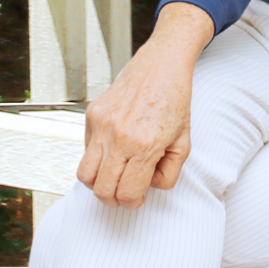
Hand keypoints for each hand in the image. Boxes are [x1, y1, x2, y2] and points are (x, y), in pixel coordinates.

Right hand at [75, 2, 212, 207]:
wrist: (162, 65)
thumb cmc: (174, 100)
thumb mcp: (184, 143)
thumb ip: (168, 174)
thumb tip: (147, 187)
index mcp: (144, 145)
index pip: (127, 193)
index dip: (132, 203)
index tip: (137, 198)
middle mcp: (119, 136)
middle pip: (101, 189)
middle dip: (113, 199)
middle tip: (124, 193)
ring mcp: (102, 124)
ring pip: (84, 174)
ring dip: (98, 182)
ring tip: (114, 176)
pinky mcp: (92, 114)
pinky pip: (86, 149)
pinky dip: (97, 157)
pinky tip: (114, 148)